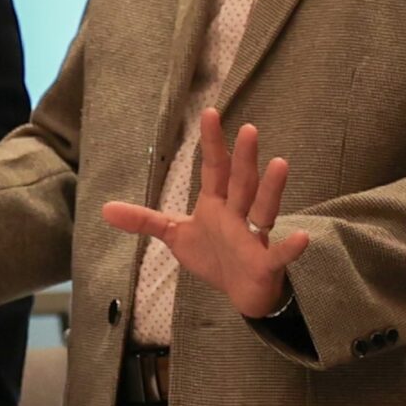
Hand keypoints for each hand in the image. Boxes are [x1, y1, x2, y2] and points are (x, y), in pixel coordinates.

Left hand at [100, 108, 309, 319]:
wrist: (241, 292)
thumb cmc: (214, 256)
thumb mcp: (177, 236)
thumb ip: (145, 220)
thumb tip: (104, 208)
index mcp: (217, 204)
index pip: (214, 168)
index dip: (212, 143)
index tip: (209, 113)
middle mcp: (238, 214)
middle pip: (241, 182)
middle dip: (243, 158)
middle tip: (248, 129)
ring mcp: (254, 237)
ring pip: (264, 209)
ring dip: (271, 189)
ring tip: (280, 163)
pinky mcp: (266, 263)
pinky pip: (279, 253)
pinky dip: (290, 246)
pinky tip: (300, 237)